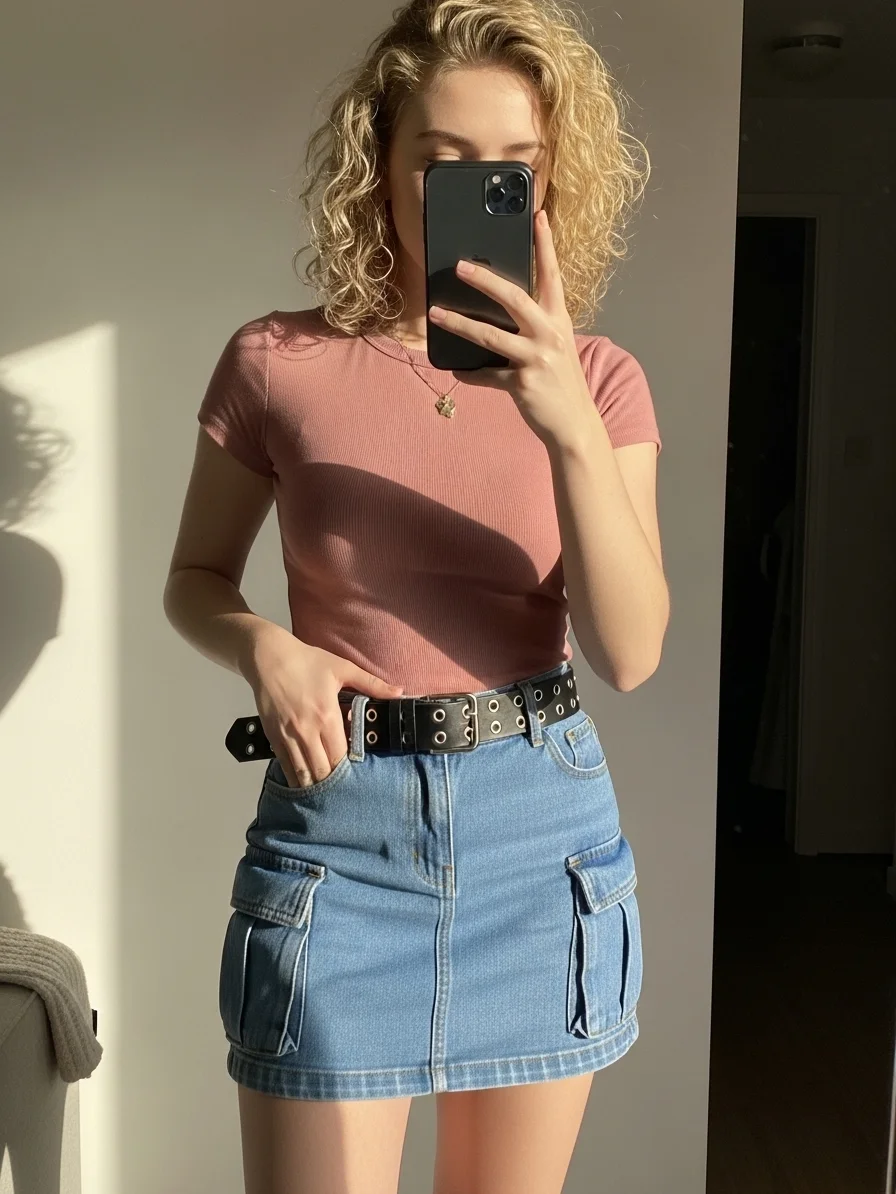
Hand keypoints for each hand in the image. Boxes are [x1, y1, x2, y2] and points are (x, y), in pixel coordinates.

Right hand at [244, 624, 402, 787]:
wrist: (269, 657)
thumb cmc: (307, 662)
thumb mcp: (343, 668)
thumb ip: (372, 684)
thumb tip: (399, 692)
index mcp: (328, 716)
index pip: (341, 755)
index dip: (349, 767)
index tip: (355, 771)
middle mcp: (308, 731)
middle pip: (323, 769)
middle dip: (333, 780)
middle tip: (342, 785)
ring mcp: (288, 736)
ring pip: (303, 773)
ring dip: (315, 784)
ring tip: (326, 791)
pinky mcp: (273, 737)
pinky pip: (285, 766)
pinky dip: (295, 778)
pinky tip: (303, 784)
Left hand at [427, 208, 596, 449]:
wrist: (575, 424)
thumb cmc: (561, 382)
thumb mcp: (556, 347)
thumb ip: (535, 325)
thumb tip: (497, 310)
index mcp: (559, 320)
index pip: (552, 275)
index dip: (545, 244)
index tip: (537, 216)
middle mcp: (550, 335)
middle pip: (515, 298)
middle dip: (485, 279)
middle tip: (460, 266)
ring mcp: (537, 359)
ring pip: (490, 336)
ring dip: (459, 323)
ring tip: (436, 313)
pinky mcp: (522, 384)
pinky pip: (487, 375)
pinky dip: (470, 374)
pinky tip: (457, 370)